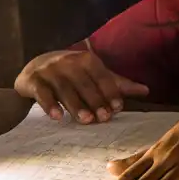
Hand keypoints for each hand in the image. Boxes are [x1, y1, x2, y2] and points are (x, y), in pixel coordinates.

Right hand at [13, 50, 148, 123]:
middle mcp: (68, 61)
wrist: (35, 68)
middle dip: (95, 101)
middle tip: (103, 119)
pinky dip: (49, 104)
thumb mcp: (94, 76)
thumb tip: (146, 90)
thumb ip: (117, 84)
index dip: (110, 91)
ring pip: (64, 88)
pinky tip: (57, 117)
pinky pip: (41, 93)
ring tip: (85, 120)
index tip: (118, 108)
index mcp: (86, 59)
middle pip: (84, 83)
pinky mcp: (32, 80)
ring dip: (75, 105)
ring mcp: (49, 70)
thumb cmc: (72, 74)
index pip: (101, 75)